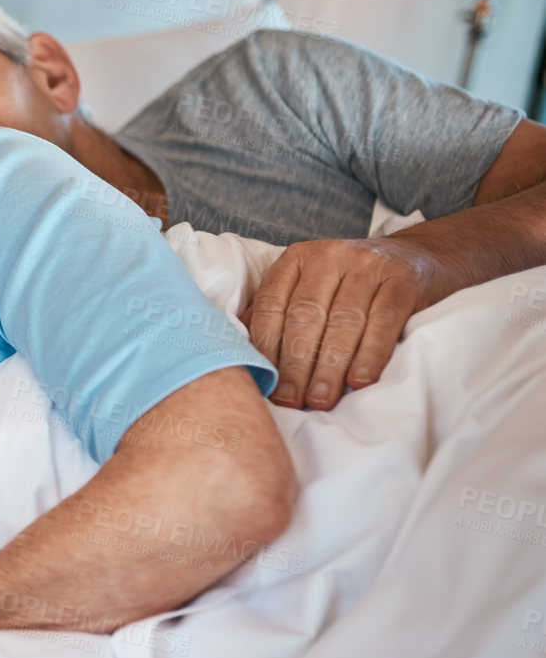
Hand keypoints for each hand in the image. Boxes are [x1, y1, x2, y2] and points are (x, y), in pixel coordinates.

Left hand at [241, 236, 439, 409]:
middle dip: (295, 364)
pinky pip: (383, 321)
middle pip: (305, 317)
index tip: (264, 383)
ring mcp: (368, 265)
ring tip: (321, 399)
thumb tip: (237, 346)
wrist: (420, 258)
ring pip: (343, 322)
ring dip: (329, 367)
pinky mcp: (403, 280)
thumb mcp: (310, 285)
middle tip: (291, 400)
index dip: (265, 347)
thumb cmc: (352, 284)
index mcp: (297, 260)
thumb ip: (277, 309)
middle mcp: (329, 256)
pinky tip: (359, 380)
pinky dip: (370, 354)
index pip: (272, 305)